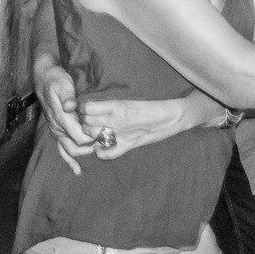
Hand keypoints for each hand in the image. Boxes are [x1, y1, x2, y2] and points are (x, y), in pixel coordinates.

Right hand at [35, 62, 94, 175]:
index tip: (105, 135)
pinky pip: (62, 150)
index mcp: (61, 118)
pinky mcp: (57, 132)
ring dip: (83, 155)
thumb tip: (70, 106)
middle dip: (91, 148)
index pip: (79, 136)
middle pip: (75, 147)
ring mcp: (56, 131)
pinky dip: (70, 161)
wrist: (45, 79)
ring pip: (69, 151)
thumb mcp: (62, 83)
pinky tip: (78, 170)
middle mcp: (57, 128)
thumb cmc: (56, 81)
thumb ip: (67, 96)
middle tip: (106, 142)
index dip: (93, 138)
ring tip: (98, 153)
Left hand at [77, 96, 195, 159]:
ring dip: (90, 134)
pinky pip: (108, 153)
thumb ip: (112, 105)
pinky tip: (100, 149)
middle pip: (87, 122)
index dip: (82, 108)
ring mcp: (121, 134)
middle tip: (85, 120)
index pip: (87, 107)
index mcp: (116, 105)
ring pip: (93, 136)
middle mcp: (116, 120)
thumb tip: (93, 105)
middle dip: (83, 121)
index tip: (83, 108)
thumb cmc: (151, 105)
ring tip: (92, 132)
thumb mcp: (129, 99)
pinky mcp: (128, 145)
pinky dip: (101, 153)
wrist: (171, 116)